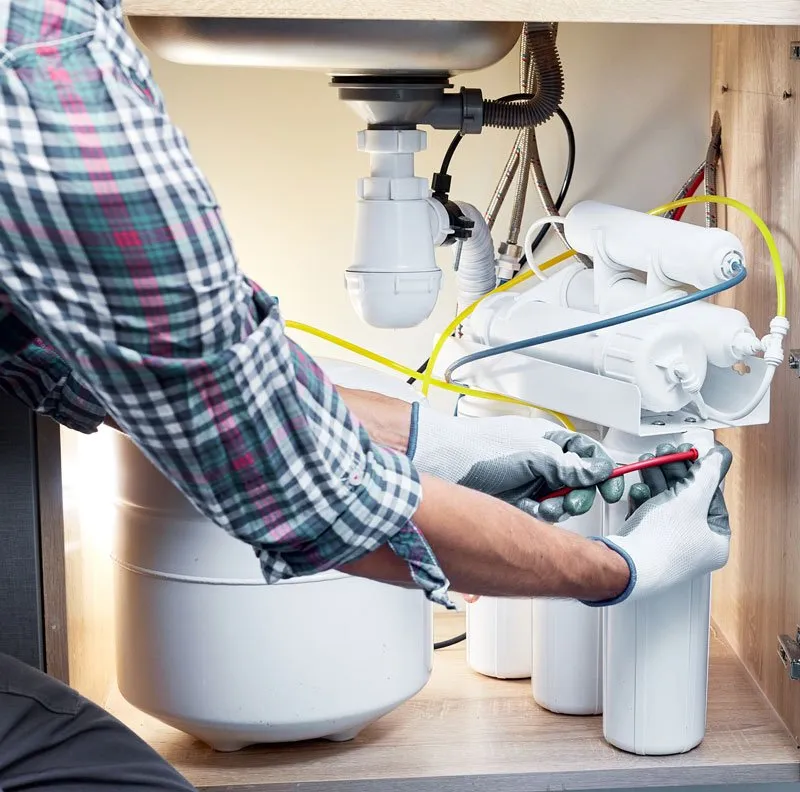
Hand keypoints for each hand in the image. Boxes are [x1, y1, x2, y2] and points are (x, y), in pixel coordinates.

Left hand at [408, 404, 623, 522]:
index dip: (604, 470)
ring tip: (546, 505)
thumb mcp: (533, 454)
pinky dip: (540, 514)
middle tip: (572, 499)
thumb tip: (597, 470)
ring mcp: (531, 482)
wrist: (444, 463)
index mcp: (549, 440)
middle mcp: (543, 461)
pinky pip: (541, 514)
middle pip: (579, 482)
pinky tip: (529, 509)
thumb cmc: (482, 448)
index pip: (588, 454)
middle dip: (579, 493)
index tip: (612, 486)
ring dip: (559, 506)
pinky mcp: (518, 502)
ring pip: (562, 501)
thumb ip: (567, 466)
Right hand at [594, 442, 732, 603]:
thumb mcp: (691, 500)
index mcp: (715, 542)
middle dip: (674, 472)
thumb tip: (720, 458)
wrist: (625, 565)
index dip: (701, 472)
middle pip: (688, 498)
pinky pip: (649, 514)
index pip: (714, 498)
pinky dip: (644, 498)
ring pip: (665, 503)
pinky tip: (639, 488)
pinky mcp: (645, 543)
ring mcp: (668, 546)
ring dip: (656, 480)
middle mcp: (694, 547)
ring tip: (648, 462)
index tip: (692, 454)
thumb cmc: (662, 543)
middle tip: (666, 454)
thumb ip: (707, 474)